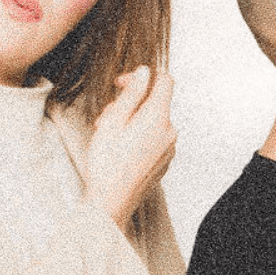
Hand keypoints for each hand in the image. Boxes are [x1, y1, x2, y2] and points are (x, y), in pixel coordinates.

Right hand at [85, 66, 175, 223]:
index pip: (165, 81)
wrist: (111, 202)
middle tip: (106, 117)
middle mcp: (169, 132)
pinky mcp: (163, 161)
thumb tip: (145, 72)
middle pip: (154, 103)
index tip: (123, 85)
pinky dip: (137, 137)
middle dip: (130, 103)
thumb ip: (132, 92)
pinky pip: (153, 139)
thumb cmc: (108, 164)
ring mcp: (168, 149)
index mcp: (158, 118)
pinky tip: (119, 148)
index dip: (142, 77)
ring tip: (109, 135)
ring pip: (152, 122)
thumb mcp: (114, 120)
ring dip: (131, 121)